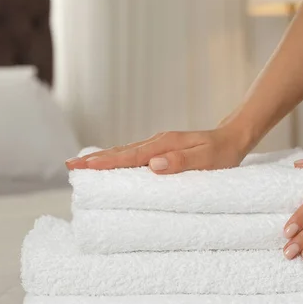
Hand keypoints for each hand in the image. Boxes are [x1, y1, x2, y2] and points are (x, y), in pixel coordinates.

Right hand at [65, 123, 251, 173]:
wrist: (233, 138)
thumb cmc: (222, 152)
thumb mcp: (208, 160)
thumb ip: (182, 162)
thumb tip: (154, 164)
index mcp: (164, 145)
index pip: (130, 156)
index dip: (106, 162)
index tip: (84, 165)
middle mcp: (157, 143)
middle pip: (120, 152)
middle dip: (94, 159)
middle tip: (69, 165)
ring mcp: (158, 145)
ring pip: (125, 152)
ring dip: (103, 159)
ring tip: (81, 164)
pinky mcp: (161, 150)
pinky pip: (133, 155)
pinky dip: (117, 159)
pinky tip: (110, 164)